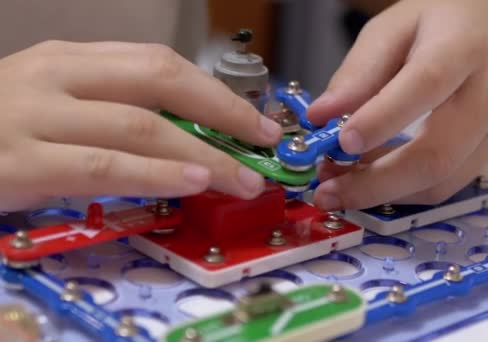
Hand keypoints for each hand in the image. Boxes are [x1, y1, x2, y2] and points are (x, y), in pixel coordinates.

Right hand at [0, 41, 281, 211]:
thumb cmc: (0, 126)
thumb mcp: (58, 103)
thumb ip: (116, 110)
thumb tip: (189, 136)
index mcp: (72, 59)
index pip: (160, 64)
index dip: (216, 92)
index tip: (255, 120)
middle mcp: (57, 77)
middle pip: (159, 81)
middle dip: (223, 112)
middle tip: (264, 141)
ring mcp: (36, 116)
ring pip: (139, 126)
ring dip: (202, 153)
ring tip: (243, 176)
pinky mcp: (21, 161)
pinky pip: (102, 166)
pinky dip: (155, 174)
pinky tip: (192, 181)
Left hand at [309, 0, 487, 209]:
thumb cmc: (441, 24)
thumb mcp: (393, 28)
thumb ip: (359, 72)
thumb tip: (320, 115)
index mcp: (462, 48)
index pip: (426, 85)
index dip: (382, 119)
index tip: (340, 142)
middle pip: (436, 154)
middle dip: (375, 182)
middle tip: (326, 192)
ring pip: (440, 181)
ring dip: (382, 194)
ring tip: (338, 185)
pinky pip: (444, 187)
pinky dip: (400, 192)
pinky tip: (368, 179)